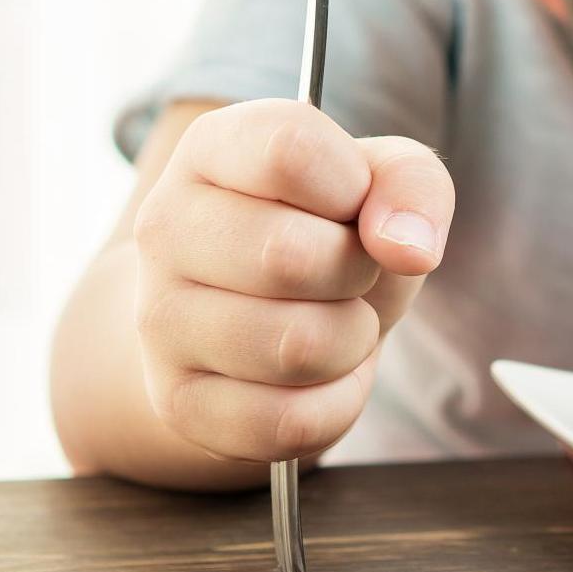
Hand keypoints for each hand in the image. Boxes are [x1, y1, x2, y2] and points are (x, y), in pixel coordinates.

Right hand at [131, 99, 453, 463]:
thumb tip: (409, 247)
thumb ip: (412, 184)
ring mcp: (160, 320)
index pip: (290, 151)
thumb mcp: (383, 183)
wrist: (268, 311)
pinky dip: (335, 401)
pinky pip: (289, 422)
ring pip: (297, 347)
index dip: (353, 187)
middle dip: (357, 271)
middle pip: (290, 257)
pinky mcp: (179, 403)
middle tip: (347, 270)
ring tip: (332, 319)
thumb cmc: (330, 231)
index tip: (353, 204)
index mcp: (212, 149)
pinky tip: (319, 374)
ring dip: (350, 340)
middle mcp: (165, 227)